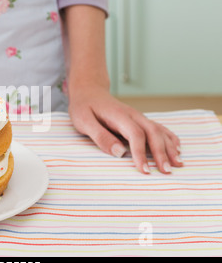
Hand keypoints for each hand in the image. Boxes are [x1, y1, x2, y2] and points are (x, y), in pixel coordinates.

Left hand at [68, 83, 182, 173]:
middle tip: (166, 171)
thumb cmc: (84, 107)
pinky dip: (169, 138)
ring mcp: (138, 117)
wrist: (88, 91)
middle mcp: (133, 115)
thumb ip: (100, 136)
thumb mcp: (84, 121)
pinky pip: (158, 128)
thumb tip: (119, 152)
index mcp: (119, 115)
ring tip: (178, 163)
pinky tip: (177, 148)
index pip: (135, 135)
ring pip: (158, 131)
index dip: (141, 153)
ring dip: (169, 147)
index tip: (144, 170)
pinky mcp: (139, 120)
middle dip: (161, 153)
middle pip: (152, 133)